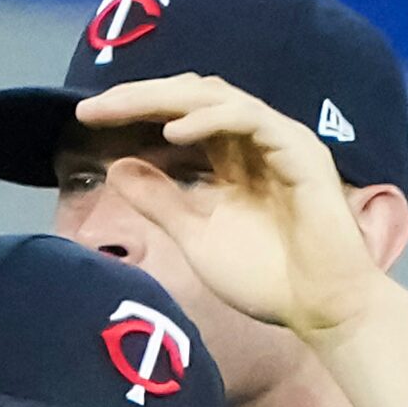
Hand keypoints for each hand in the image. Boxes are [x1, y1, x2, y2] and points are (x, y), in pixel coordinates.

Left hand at [73, 74, 392, 343]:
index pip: (178, 115)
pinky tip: (173, 133)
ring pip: (219, 98)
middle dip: (140, 96)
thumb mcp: (195, 236)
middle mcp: (256, 140)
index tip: (87, 119)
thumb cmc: (267, 278)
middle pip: (192, 96)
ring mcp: (280, 142)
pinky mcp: (301, 153)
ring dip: (165, 99)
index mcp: (232, 157)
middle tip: (92, 108)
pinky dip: (211, 120)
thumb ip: (160, 201)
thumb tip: (115, 168)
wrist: (320, 309)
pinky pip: (252, 121)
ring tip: (120, 108)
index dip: (134, 110)